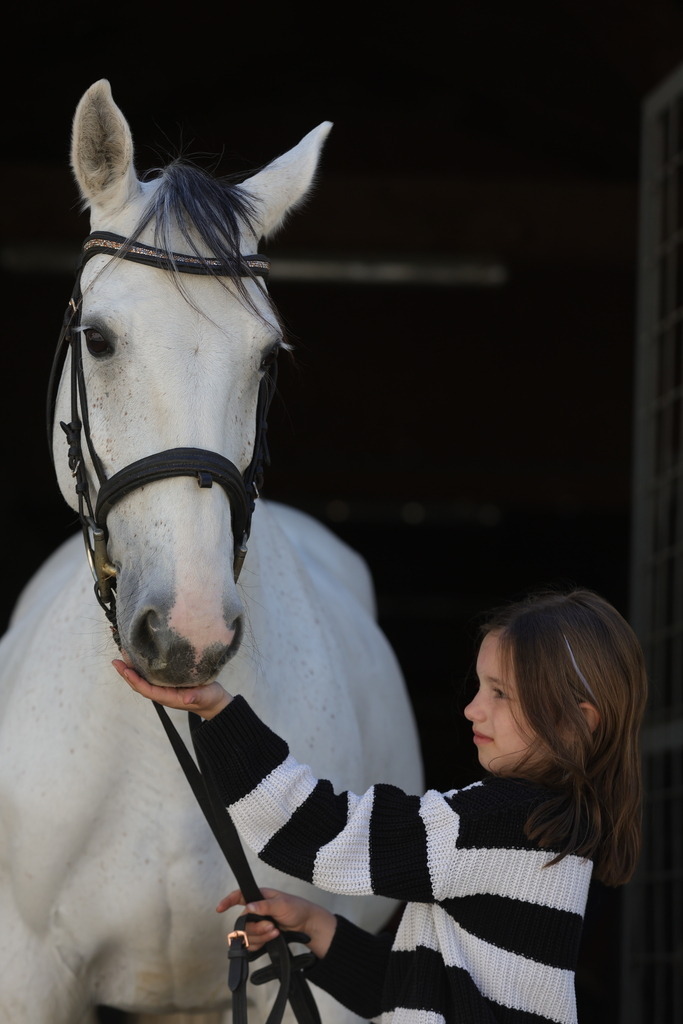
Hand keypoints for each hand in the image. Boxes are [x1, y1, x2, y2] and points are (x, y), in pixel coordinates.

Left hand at [112, 659, 231, 718]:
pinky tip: (140, 655)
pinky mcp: (168, 681)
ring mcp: (164, 687)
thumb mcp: (204, 697)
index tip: (124, 669)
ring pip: (143, 678)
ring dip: (132, 668)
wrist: (215, 702)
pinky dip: (142, 665)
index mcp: (167, 697)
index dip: (134, 680)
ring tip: (123, 655)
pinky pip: (151, 674)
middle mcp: (162, 693)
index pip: (146, 689)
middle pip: (139, 684)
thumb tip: (186, 698)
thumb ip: (195, 697)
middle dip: (127, 673)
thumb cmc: (209, 699)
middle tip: (116, 660)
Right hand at [217, 887, 336, 958]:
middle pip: (242, 922)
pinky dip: (260, 944)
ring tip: (275, 932)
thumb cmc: (297, 908)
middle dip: (256, 928)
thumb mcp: (282, 904)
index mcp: (259, 897)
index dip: (228, 901)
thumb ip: (265, 906)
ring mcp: (257, 924)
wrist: (307, 925)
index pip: (239, 896)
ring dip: (260, 936)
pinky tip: (271, 939)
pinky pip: (251, 944)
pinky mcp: (261, 936)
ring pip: (247, 935)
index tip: (219, 908)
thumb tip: (248, 907)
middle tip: (271, 927)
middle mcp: (255, 910)